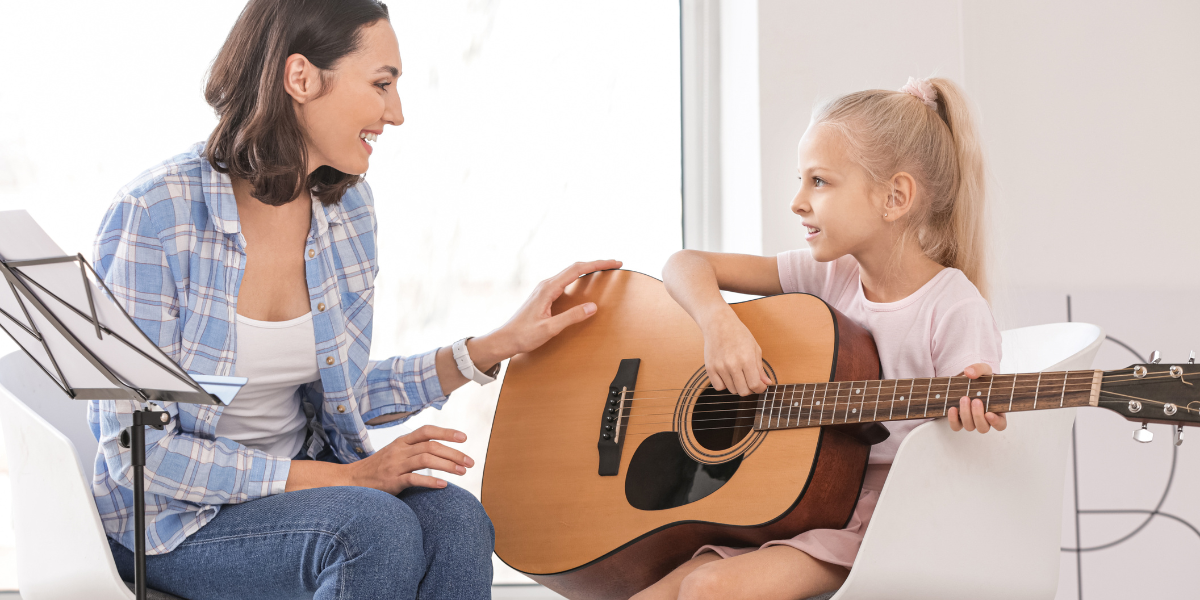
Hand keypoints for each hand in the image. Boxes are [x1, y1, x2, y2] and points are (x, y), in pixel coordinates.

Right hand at [346, 425, 473, 494]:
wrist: (351, 481)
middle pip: (431, 446)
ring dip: (448, 465)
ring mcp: (395, 465)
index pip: (427, 431)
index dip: (446, 432)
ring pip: (426, 460)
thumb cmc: (378, 468)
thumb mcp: (395, 453)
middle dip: (454, 453)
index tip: (464, 438)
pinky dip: (430, 481)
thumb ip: (414, 450)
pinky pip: (413, 479)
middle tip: (470, 462)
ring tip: (463, 472)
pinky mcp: (391, 481)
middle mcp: (399, 450)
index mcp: (401, 441)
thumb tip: (442, 451)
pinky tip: (443, 485)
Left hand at [470, 260, 622, 364]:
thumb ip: (571, 317)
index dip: (598, 264)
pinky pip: (566, 280)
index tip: (614, 263)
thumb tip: (592, 307)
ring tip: (604, 270)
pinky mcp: (545, 295)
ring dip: (588, 269)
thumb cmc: (524, 335)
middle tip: (615, 264)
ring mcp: (545, 289)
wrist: (505, 339)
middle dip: (597, 264)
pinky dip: (580, 277)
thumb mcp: (550, 328)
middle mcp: (546, 284)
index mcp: (548, 288)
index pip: (578, 270)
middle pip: (576, 267)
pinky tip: (585, 282)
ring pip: (571, 273)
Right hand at [703, 311, 771, 395]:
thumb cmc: (738, 334)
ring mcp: (720, 367)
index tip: (760, 386)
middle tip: (749, 380)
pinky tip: (727, 375)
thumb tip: (766, 383)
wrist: (718, 323)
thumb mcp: (754, 348)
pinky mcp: (710, 368)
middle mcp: (733, 364)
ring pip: (732, 390)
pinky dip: (724, 384)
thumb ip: (760, 368)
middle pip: (743, 391)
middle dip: (749, 389)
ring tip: (738, 374)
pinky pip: (719, 387)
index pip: (755, 385)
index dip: (760, 388)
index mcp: (747, 359)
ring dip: (737, 385)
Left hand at [947, 363, 1007, 433]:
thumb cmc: (981, 378)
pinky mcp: (958, 420)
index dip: (996, 422)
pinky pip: (956, 426)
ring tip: (964, 398)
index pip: (1000, 425)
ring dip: (966, 414)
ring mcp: (971, 420)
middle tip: (975, 400)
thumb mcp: (983, 370)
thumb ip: (979, 369)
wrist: (966, 380)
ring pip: (970, 427)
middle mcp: (984, 419)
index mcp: (996, 411)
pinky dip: (953, 419)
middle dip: (978, 415)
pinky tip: (952, 408)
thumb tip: (969, 372)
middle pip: (983, 427)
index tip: (989, 413)